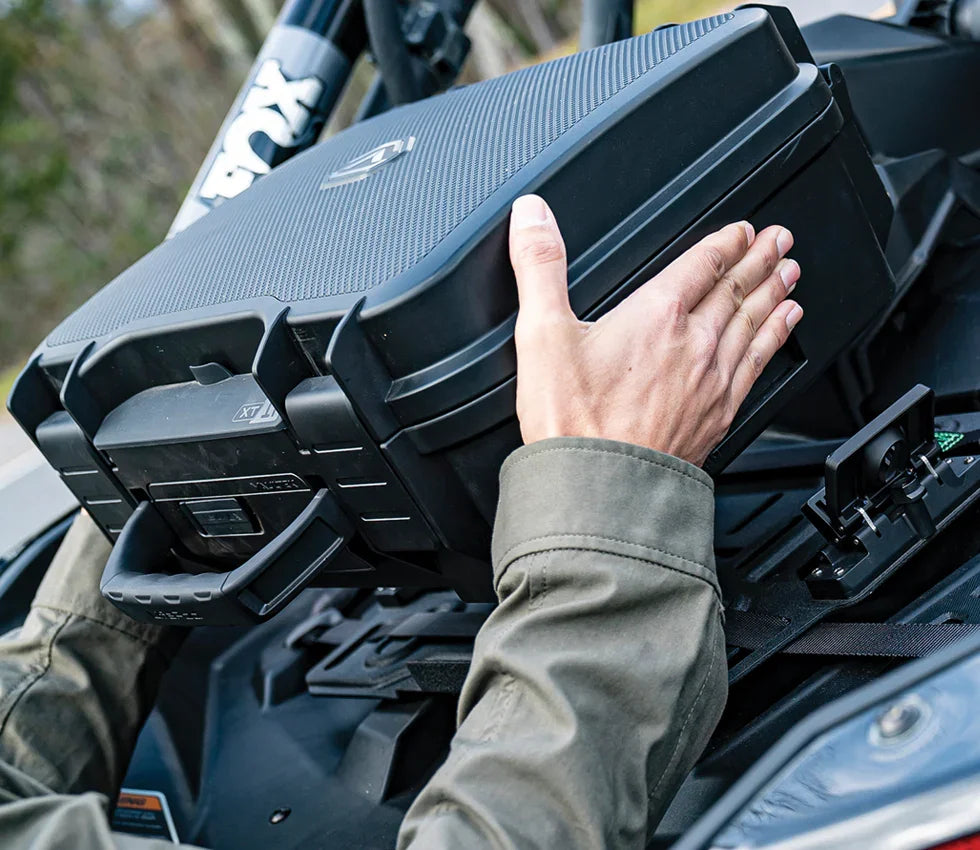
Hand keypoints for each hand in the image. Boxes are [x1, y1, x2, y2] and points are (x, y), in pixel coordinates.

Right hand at [508, 194, 802, 466]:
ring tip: (791, 272)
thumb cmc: (572, 420)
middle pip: (737, 289)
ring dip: (775, 292)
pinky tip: (785, 327)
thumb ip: (539, 266)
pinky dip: (776, 337)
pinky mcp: (719, 413)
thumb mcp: (541, 333)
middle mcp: (694, 342)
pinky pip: (759, 362)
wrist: (601, 487)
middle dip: (761, 260)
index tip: (744, 229)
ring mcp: (712, 379)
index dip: (726, 241)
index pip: (703, 264)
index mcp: (657, 314)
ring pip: (754, 322)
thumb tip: (532, 214)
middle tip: (780, 240)